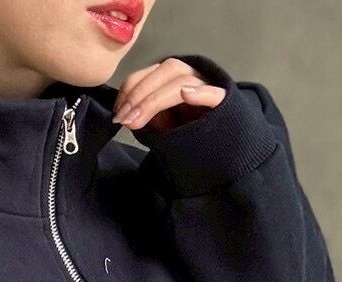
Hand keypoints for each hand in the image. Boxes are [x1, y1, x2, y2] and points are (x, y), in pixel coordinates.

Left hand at [111, 57, 225, 132]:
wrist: (222, 151)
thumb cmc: (189, 136)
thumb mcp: (162, 126)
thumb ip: (146, 116)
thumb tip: (124, 115)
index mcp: (175, 80)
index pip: (151, 72)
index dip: (130, 88)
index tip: (117, 111)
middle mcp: (192, 78)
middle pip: (166, 71)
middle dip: (140, 93)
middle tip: (124, 118)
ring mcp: (209, 88)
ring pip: (183, 80)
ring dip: (156, 98)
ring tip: (139, 118)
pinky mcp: (224, 104)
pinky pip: (214, 93)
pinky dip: (200, 92)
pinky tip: (186, 95)